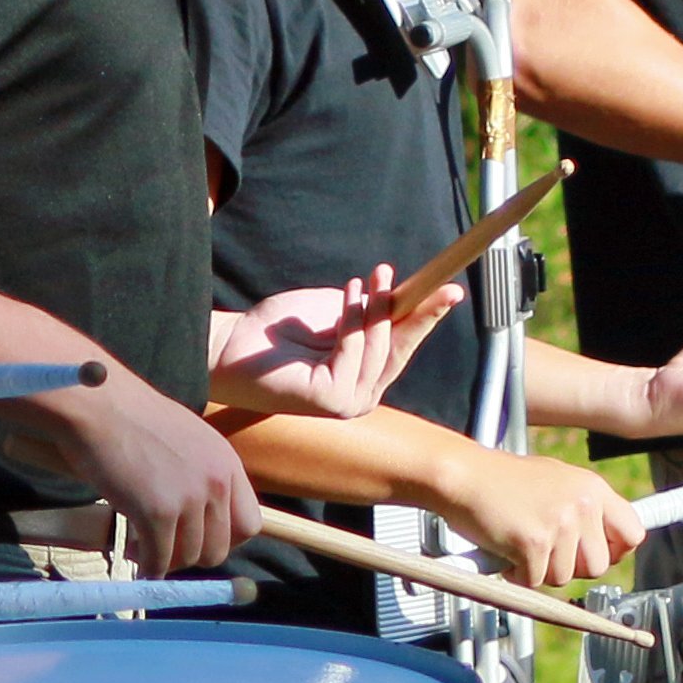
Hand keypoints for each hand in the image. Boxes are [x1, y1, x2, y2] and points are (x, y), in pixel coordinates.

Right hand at [27, 368, 261, 575]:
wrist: (98, 403)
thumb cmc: (131, 417)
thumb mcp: (188, 439)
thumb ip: (201, 474)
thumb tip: (199, 516)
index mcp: (227, 463)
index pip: (249, 524)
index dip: (224, 540)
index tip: (199, 540)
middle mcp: (216, 482)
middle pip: (219, 548)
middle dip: (190, 555)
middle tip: (163, 547)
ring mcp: (189, 498)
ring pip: (188, 557)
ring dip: (164, 559)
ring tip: (139, 544)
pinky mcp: (157, 512)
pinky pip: (159, 559)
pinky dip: (147, 567)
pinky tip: (133, 558)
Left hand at [208, 269, 460, 418]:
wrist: (232, 346)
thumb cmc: (278, 332)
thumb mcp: (336, 313)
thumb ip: (370, 313)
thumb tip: (402, 295)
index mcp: (364, 378)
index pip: (404, 346)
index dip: (428, 317)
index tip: (451, 289)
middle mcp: (361, 396)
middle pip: (400, 350)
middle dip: (415, 311)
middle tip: (426, 279)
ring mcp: (348, 403)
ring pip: (378, 348)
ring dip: (374, 309)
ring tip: (364, 279)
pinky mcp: (332, 400)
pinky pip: (353, 350)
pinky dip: (352, 321)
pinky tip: (346, 296)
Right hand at [447, 449, 643, 586]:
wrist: (461, 475)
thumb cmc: (499, 481)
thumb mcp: (555, 482)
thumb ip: (582, 509)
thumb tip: (604, 544)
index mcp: (592, 488)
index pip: (632, 533)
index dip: (614, 552)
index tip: (593, 555)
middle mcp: (582, 504)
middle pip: (598, 566)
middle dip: (570, 568)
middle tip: (545, 553)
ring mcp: (559, 524)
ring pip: (564, 577)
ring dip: (540, 571)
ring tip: (520, 545)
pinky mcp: (534, 543)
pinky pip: (535, 581)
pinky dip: (517, 574)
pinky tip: (505, 551)